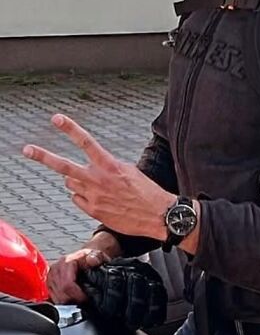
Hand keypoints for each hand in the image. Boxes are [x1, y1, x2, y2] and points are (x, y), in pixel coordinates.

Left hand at [23, 114, 173, 240]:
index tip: (57, 119)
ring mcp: (93, 196)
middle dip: (43, 156)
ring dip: (75, 180)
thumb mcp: (128, 170)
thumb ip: (106, 166)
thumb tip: (90, 167)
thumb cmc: (146, 191)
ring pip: (70, 183)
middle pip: (64, 166)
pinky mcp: (93, 211)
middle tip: (27, 149)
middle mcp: (98, 179)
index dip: (70, 128)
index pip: (86, 141)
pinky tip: (98, 198)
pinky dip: (82, 196)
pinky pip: (77, 199)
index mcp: (110, 165)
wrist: (157, 215)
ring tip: (94, 183)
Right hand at [47, 246, 109, 304]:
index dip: (77, 294)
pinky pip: (53, 298)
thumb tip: (92, 260)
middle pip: (61, 293)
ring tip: (78, 298)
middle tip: (83, 299)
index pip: (67, 284)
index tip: (86, 298)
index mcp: (66, 262)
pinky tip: (71, 298)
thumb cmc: (90, 257)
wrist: (85, 256)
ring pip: (56, 297)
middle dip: (73, 299)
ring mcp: (51, 276)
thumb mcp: (97, 255)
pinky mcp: (49, 283)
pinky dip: (63, 301)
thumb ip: (97, 257)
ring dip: (68, 301)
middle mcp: (56, 269)